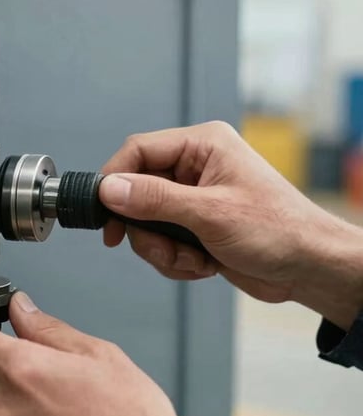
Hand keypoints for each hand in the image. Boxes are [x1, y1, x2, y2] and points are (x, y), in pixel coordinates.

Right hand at [99, 121, 362, 329]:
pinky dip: (176, 260)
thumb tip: (110, 189)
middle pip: (137, 192)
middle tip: (161, 247)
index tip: (104, 211)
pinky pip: (162, 242)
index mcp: (203, 146)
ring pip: (146, 222)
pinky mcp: (196, 226)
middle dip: (146, 229)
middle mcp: (196, 167)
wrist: (310, 268)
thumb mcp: (209, 213)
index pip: (138, 151)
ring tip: (192, 258)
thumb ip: (155, 199)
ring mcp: (195, 198)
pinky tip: (203, 263)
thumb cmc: (280, 231)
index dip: (115, 180)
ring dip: (163, 250)